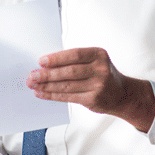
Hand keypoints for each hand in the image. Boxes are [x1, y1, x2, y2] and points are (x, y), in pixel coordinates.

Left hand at [27, 47, 154, 132]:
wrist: (121, 94)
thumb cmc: (101, 74)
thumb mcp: (94, 61)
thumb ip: (74, 61)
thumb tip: (46, 64)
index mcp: (99, 55)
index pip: (75, 55)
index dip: (57, 58)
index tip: (41, 61)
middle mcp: (100, 70)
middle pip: (69, 72)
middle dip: (48, 74)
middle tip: (33, 75)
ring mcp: (98, 86)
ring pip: (67, 85)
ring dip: (47, 86)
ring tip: (33, 84)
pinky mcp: (93, 99)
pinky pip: (68, 97)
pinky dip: (52, 95)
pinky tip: (42, 93)